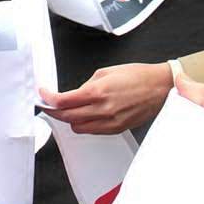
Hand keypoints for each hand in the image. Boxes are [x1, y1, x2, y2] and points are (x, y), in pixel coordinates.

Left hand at [42, 63, 172, 134]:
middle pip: (67, 117)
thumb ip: (87, 85)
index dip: (49, 99)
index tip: (44, 95)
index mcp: (98, 91)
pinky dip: (85, 124)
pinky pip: (93, 131)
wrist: (160, 87)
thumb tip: (75, 95)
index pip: (64, 101)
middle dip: (55, 110)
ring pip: (78, 127)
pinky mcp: (116, 129)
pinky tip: (87, 115)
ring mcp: (110, 122)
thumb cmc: (137, 76)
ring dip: (70, 119)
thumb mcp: (106, 72)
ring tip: (71, 109)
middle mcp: (102, 109)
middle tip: (51, 104)